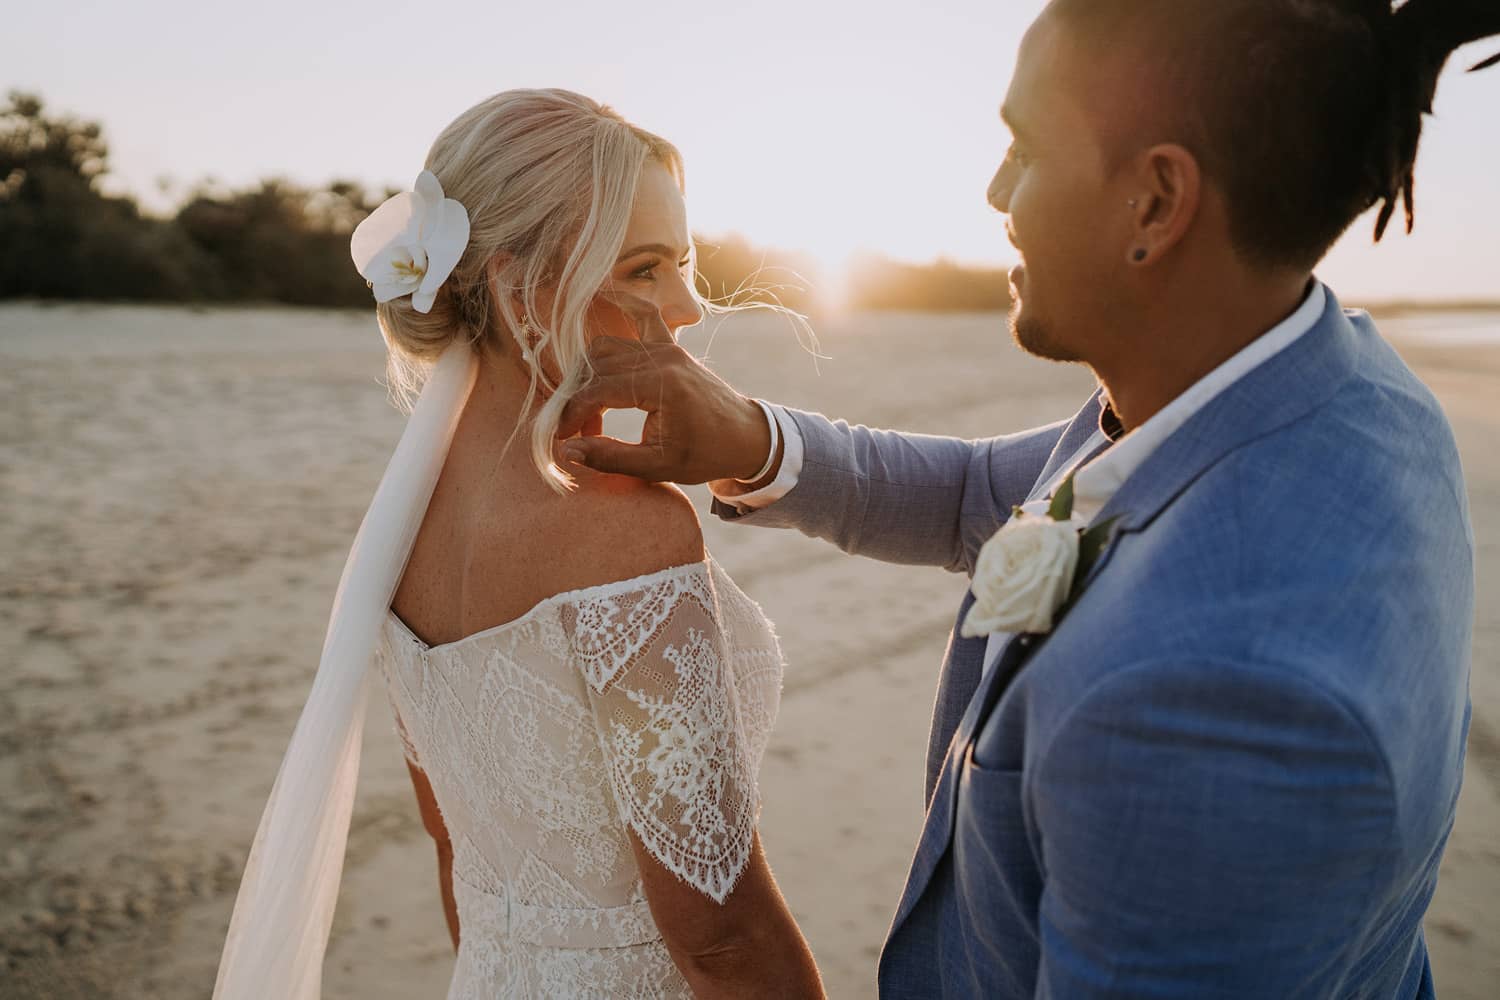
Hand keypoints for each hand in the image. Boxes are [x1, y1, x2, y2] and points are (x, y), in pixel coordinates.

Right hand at [556, 292, 775, 484]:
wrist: (745, 438)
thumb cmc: (706, 455)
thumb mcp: (657, 466)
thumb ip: (610, 457)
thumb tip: (567, 450)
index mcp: (662, 385)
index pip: (598, 391)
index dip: (573, 414)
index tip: (562, 437)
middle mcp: (663, 357)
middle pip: (597, 367)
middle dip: (581, 400)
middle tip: (583, 433)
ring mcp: (668, 347)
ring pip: (608, 347)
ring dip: (591, 375)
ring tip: (594, 412)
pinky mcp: (671, 346)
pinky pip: (643, 316)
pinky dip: (623, 306)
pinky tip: (601, 295)